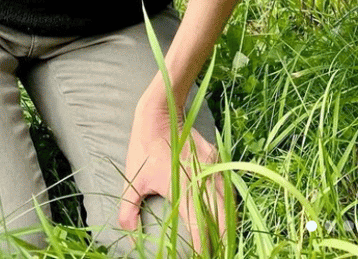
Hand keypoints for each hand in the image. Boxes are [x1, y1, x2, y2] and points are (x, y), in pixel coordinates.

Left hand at [119, 103, 225, 252]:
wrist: (161, 112)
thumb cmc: (144, 147)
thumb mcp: (132, 181)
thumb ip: (128, 212)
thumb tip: (129, 237)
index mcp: (182, 186)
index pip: (200, 225)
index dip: (203, 246)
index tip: (201, 257)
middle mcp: (202, 178)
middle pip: (221, 218)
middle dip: (221, 240)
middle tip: (216, 253)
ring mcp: (212, 167)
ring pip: (229, 203)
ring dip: (228, 225)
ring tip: (223, 243)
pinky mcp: (216, 159)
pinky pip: (228, 188)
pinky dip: (229, 207)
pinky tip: (225, 218)